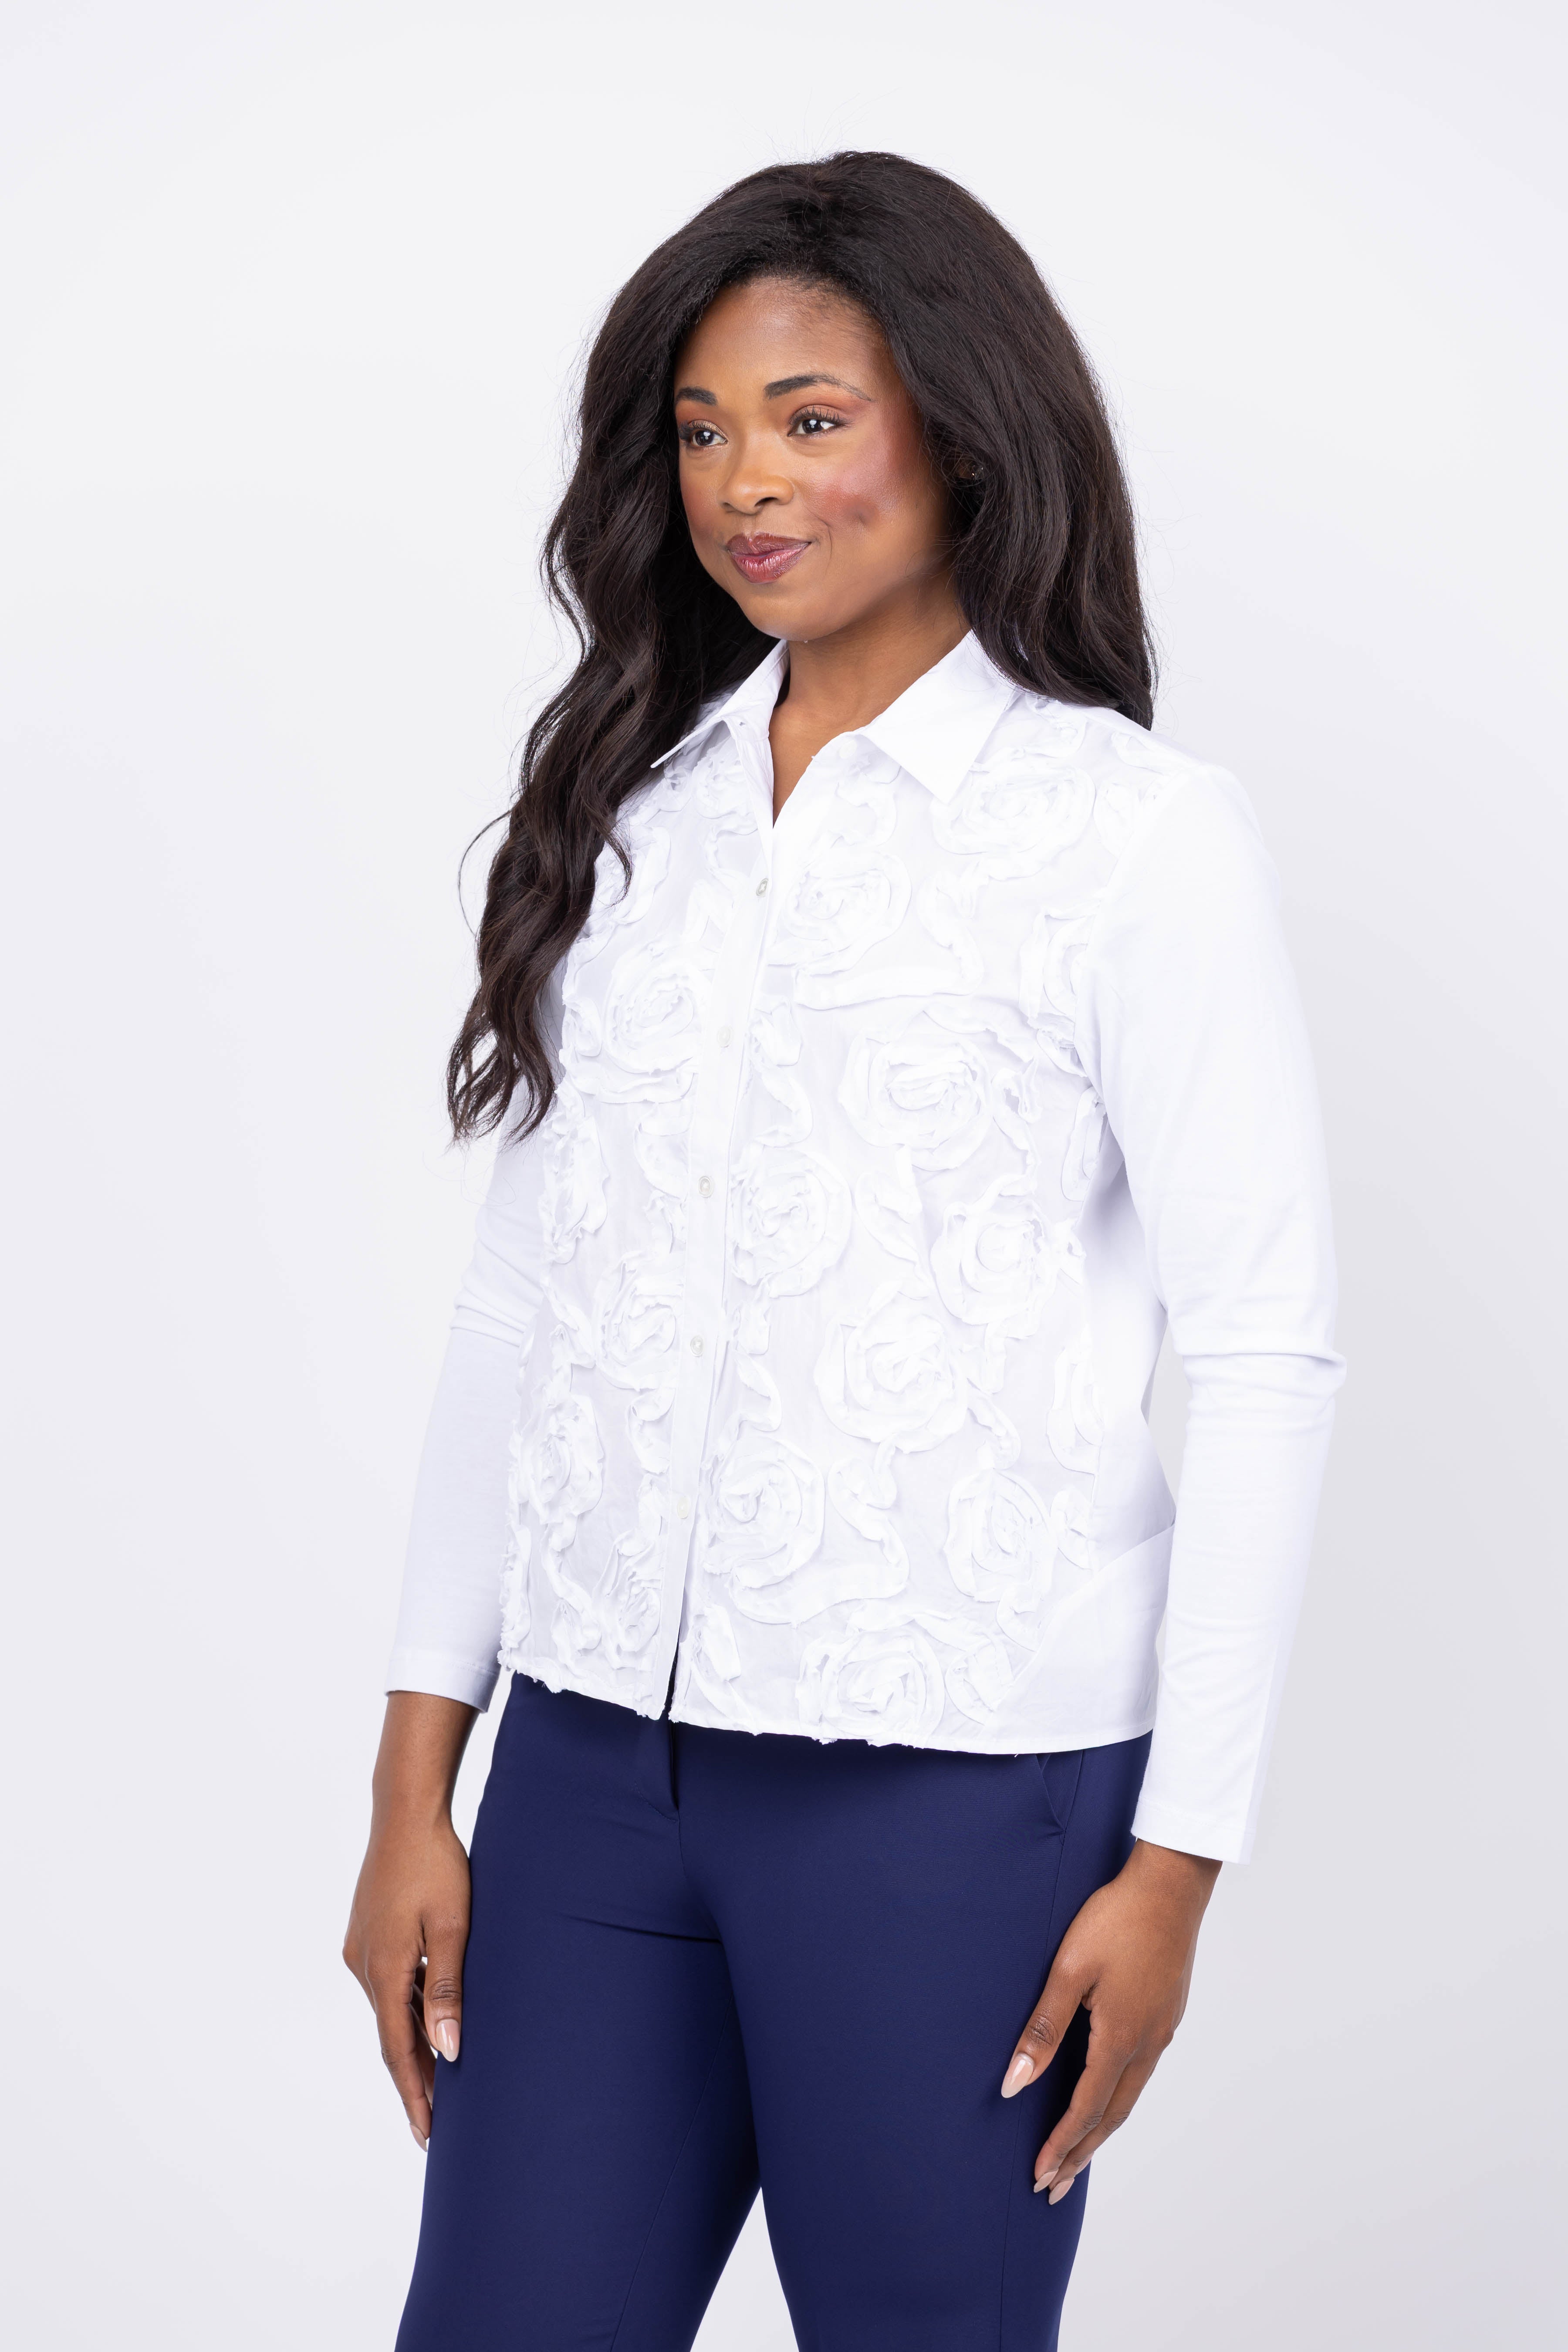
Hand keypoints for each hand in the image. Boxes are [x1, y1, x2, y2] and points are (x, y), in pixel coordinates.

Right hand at [342, 1693, 475, 2149]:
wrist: (407, 1814)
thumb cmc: (437, 1865)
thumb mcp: (453, 1927)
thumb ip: (448, 1988)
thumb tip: (448, 2050)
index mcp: (385, 1971)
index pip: (399, 2051)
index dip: (415, 2095)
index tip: (428, 2137)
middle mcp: (365, 1966)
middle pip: (391, 2036)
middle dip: (414, 2080)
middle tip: (438, 2123)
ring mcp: (361, 1950)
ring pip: (389, 2011)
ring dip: (412, 2043)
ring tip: (441, 2079)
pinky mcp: (367, 1934)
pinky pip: (388, 1985)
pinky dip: (407, 2009)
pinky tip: (428, 2019)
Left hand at [1000, 1839, 1220, 2200]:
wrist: (1170, 1885)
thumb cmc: (1115, 1920)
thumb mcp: (1069, 1970)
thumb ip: (1043, 2028)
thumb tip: (1013, 2084)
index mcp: (1121, 2038)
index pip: (1085, 2109)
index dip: (1060, 2145)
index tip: (1038, 2177)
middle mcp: (1147, 2044)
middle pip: (1111, 2116)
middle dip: (1080, 2154)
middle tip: (1053, 2187)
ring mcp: (1162, 2030)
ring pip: (1129, 2097)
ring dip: (1100, 2130)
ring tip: (1076, 2155)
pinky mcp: (1167, 2013)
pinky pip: (1140, 2073)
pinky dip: (1118, 2099)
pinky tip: (1106, 2096)